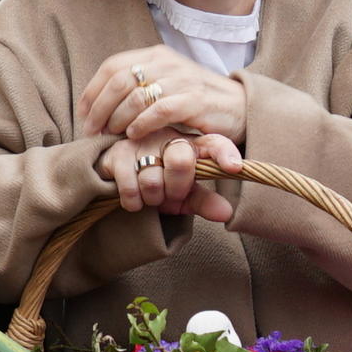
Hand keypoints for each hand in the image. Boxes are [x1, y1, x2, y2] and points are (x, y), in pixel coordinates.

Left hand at [78, 47, 248, 147]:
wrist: (242, 107)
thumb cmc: (198, 102)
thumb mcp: (166, 85)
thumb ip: (138, 86)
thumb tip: (98, 103)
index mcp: (156, 55)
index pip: (111, 66)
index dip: (92, 92)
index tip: (83, 116)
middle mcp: (167, 63)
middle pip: (119, 81)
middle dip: (99, 109)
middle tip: (93, 131)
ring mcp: (182, 80)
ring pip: (135, 97)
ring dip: (118, 119)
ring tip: (113, 135)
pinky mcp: (195, 100)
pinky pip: (159, 111)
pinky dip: (141, 125)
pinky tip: (134, 136)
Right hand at [98, 134, 243, 222]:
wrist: (118, 175)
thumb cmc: (160, 183)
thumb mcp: (186, 194)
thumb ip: (205, 202)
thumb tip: (227, 214)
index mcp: (192, 145)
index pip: (215, 144)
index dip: (225, 154)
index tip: (234, 167)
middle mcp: (169, 137)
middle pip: (181, 162)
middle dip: (176, 190)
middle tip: (171, 196)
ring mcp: (142, 142)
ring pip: (152, 180)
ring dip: (153, 199)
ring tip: (152, 196)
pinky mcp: (118, 152)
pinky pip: (129, 187)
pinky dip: (134, 202)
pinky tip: (135, 200)